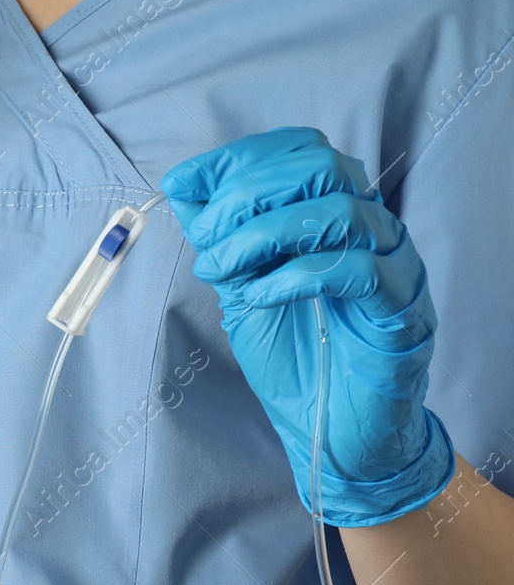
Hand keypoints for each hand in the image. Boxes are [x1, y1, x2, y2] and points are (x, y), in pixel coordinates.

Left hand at [161, 126, 455, 526]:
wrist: (332, 432)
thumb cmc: (297, 357)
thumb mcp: (242, 289)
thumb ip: (221, 239)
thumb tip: (182, 188)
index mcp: (335, 215)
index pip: (301, 152)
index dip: (239, 160)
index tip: (185, 183)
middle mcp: (372, 229)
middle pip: (322, 167)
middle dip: (249, 192)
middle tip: (206, 234)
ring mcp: (394, 265)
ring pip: (340, 211)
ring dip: (264, 233)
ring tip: (221, 267)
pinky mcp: (402, 310)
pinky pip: (359, 269)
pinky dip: (297, 274)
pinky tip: (259, 295)